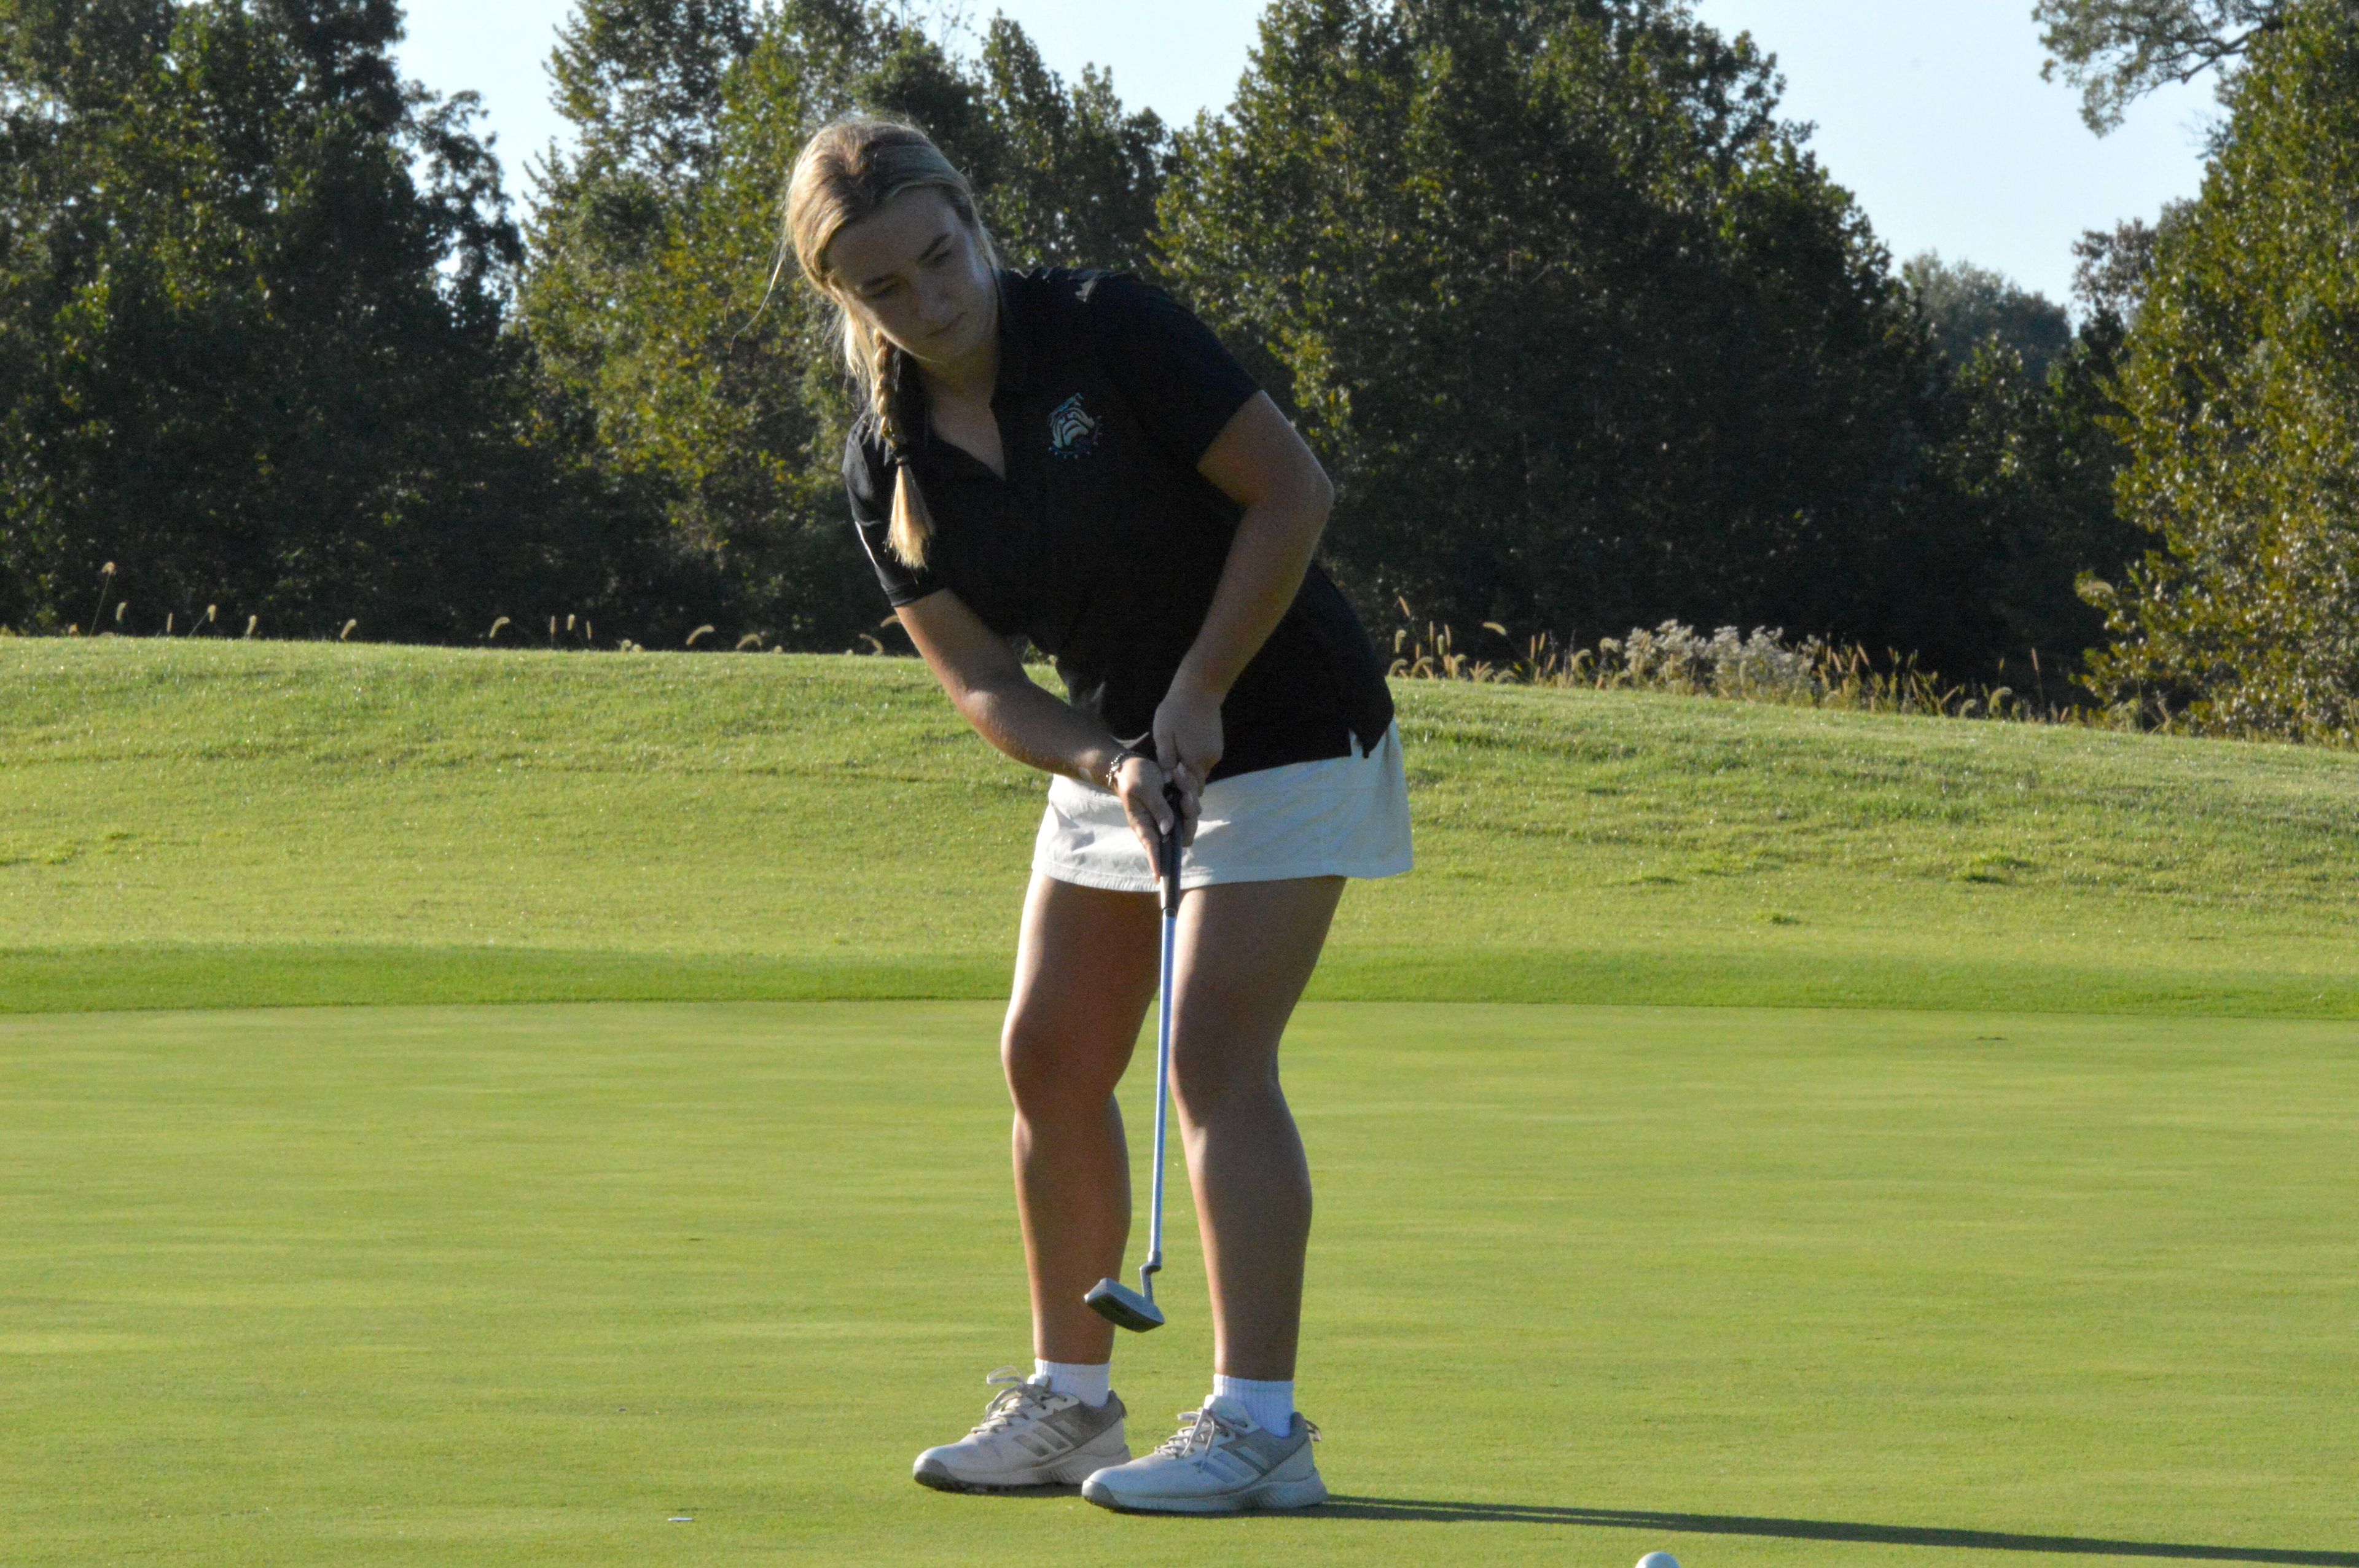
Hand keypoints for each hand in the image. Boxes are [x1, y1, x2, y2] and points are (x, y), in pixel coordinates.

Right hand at [1109, 752, 1181, 872]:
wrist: (1134, 763)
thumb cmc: (1133, 777)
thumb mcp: (1143, 788)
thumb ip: (1157, 807)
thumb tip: (1169, 829)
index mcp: (1143, 824)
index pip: (1151, 847)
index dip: (1156, 861)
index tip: (1159, 877)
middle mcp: (1159, 824)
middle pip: (1182, 835)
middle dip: (1189, 816)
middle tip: (1184, 795)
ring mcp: (1171, 814)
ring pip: (1191, 817)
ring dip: (1188, 796)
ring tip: (1176, 776)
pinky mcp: (1178, 804)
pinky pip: (1193, 802)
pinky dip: (1189, 787)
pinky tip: (1177, 773)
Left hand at [1151, 682, 1222, 844]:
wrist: (1200, 687)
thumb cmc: (1175, 710)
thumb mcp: (1163, 735)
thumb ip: (1166, 759)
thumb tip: (1167, 781)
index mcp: (1194, 760)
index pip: (1190, 792)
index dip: (1183, 803)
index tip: (1174, 810)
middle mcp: (1208, 761)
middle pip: (1197, 786)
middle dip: (1186, 793)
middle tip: (1172, 800)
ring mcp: (1215, 753)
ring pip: (1200, 774)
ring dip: (1189, 778)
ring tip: (1174, 778)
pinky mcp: (1216, 746)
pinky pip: (1204, 763)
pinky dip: (1194, 765)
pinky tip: (1184, 759)